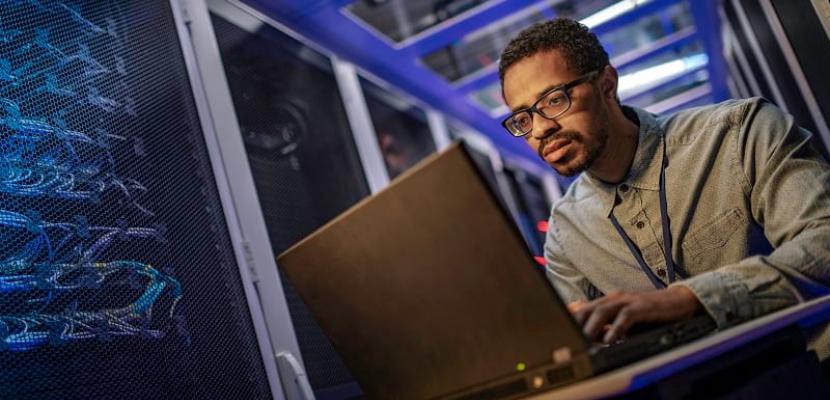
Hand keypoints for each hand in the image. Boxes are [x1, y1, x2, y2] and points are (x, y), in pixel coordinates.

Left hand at [572, 286, 700, 343]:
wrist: (678, 302)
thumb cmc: (651, 314)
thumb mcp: (625, 322)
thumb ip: (608, 327)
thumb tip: (592, 339)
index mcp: (608, 302)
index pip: (583, 310)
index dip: (571, 321)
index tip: (563, 334)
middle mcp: (614, 299)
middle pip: (588, 309)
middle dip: (577, 325)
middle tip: (571, 341)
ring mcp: (627, 301)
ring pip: (603, 311)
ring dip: (593, 328)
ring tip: (587, 341)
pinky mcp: (642, 306)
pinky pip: (625, 316)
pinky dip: (616, 328)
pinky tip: (611, 340)